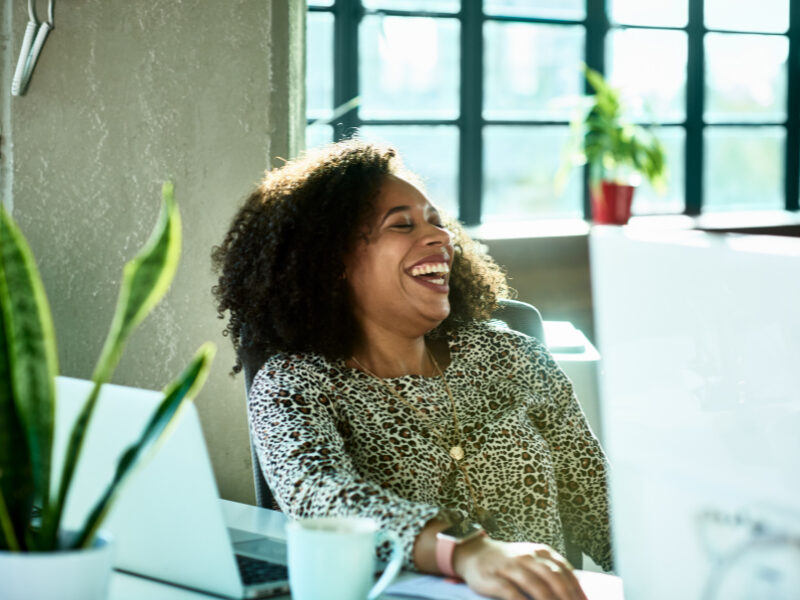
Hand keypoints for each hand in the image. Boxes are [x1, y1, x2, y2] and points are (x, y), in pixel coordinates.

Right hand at [452, 537, 587, 599]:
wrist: (475, 553)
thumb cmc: (509, 561)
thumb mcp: (532, 559)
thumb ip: (551, 571)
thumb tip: (576, 592)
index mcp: (540, 551)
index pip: (564, 571)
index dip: (577, 590)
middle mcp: (527, 556)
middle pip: (554, 577)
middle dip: (567, 597)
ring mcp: (510, 566)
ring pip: (536, 585)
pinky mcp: (494, 578)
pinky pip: (512, 593)